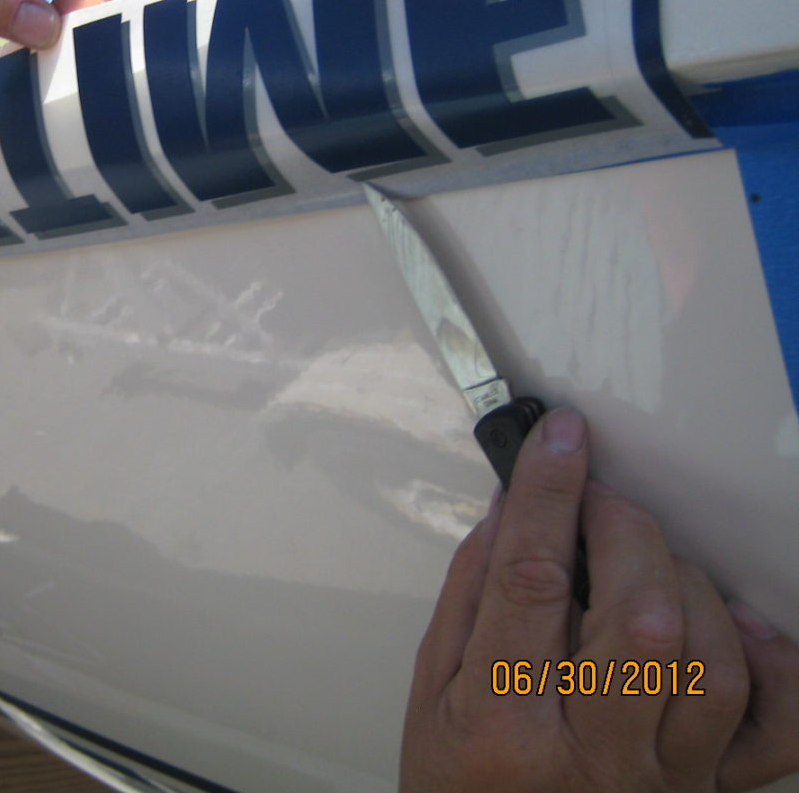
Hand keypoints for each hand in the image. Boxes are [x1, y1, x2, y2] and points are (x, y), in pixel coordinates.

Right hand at [401, 409, 798, 791]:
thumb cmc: (461, 782)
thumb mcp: (433, 686)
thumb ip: (472, 591)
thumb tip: (515, 507)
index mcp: (502, 723)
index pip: (532, 583)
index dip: (550, 496)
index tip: (559, 439)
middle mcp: (590, 755)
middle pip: (641, 618)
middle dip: (625, 531)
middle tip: (601, 502)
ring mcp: (661, 779)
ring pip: (711, 665)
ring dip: (689, 587)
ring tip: (650, 567)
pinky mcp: (709, 790)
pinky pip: (775, 730)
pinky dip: (772, 666)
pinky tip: (734, 629)